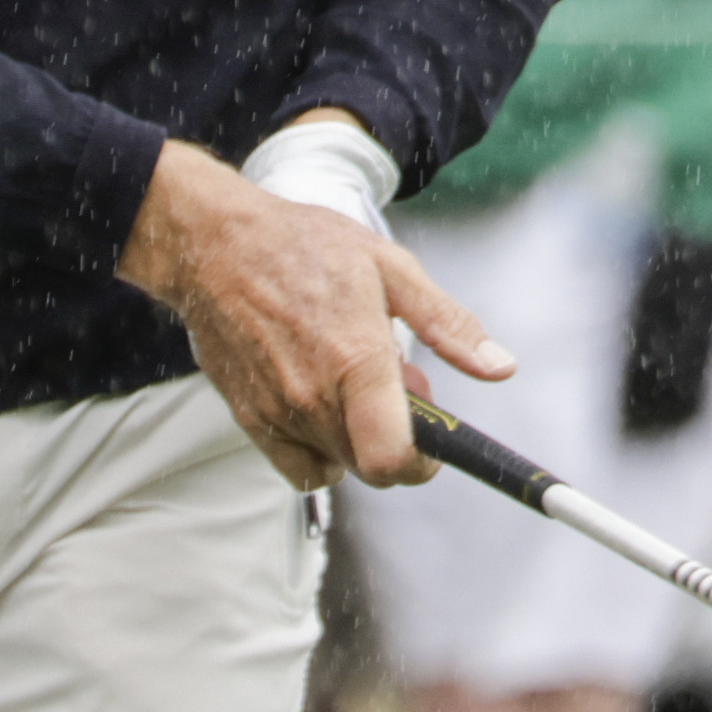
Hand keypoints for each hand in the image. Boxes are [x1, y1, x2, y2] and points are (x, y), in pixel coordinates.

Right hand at [117, 140, 513, 491]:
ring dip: (356, 437)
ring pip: (337, 464)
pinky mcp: (249, 419)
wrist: (213, 244)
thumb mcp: (389, 268)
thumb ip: (447, 324)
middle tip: (392, 381)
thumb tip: (498, 368)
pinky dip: (317, 449)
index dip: (424, 463)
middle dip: (396, 436)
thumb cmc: (301, 245)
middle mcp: (313, 397)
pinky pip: (297, 467)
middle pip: (372, 466)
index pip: (394, 459)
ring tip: (349, 380)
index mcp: (355, 360)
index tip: (432, 439)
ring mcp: (276, 413)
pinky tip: (318, 401)